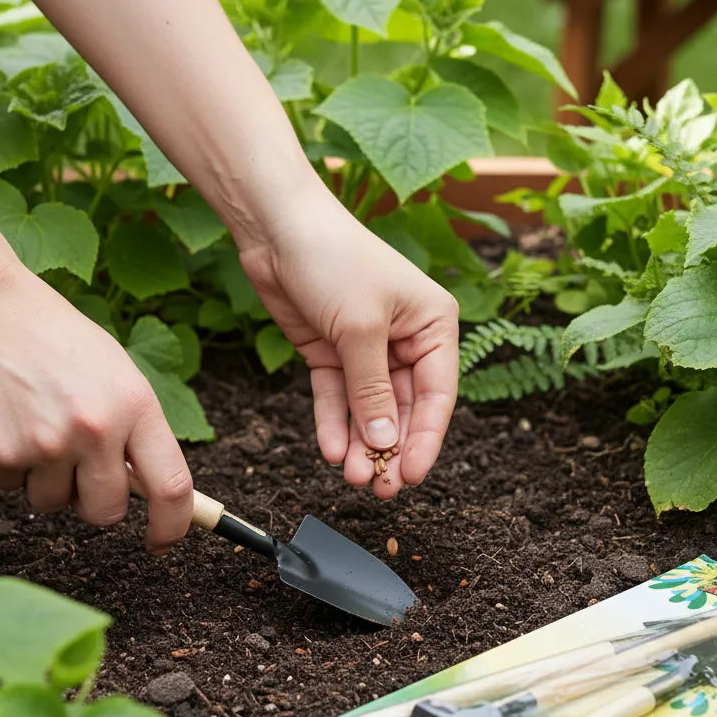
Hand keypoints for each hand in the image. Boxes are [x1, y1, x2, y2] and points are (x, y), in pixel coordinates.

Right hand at [0, 260, 192, 552]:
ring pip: (53, 504)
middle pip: (107, 511)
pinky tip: (7, 421)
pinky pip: (10, 487)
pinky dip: (7, 465)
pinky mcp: (1, 451)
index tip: (162, 541)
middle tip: (78, 468)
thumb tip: (149, 488)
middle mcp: (97, 429)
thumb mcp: (118, 374)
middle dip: (94, 503)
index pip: (172, 486)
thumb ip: (135, 429)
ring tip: (38, 427)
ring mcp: (48, 443)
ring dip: (45, 481)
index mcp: (137, 407)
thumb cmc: (59, 342)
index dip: (173, 525)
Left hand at [239, 196, 459, 498]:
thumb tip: (385, 441)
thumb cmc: (335, 259)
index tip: (413, 474)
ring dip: (361, 442)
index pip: (437, 394)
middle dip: (390, 447)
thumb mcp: (360, 328)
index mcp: (433, 325)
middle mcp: (406, 338)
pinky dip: (335, 422)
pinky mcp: (333, 351)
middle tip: (380, 488)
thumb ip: (372, 389)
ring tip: (353, 476)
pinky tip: (331, 450)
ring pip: (370, 408)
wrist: (278, 228)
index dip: (427, 438)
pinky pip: (338, 396)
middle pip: (403, 407)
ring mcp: (368, 348)